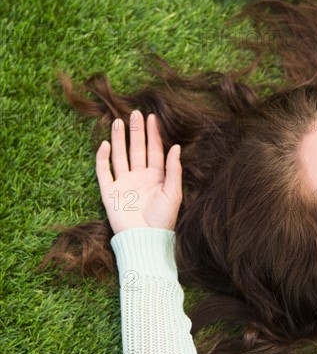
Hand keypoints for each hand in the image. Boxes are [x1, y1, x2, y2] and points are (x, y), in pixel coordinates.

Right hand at [96, 111, 182, 234]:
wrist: (145, 239)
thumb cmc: (163, 219)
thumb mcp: (173, 193)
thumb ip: (173, 169)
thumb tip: (176, 146)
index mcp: (156, 177)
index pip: (154, 151)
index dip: (153, 135)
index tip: (152, 118)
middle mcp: (139, 177)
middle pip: (136, 149)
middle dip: (136, 132)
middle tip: (135, 114)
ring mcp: (124, 183)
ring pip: (120, 156)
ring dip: (119, 139)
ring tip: (119, 121)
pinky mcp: (110, 192)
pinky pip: (104, 172)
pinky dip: (103, 158)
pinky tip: (106, 144)